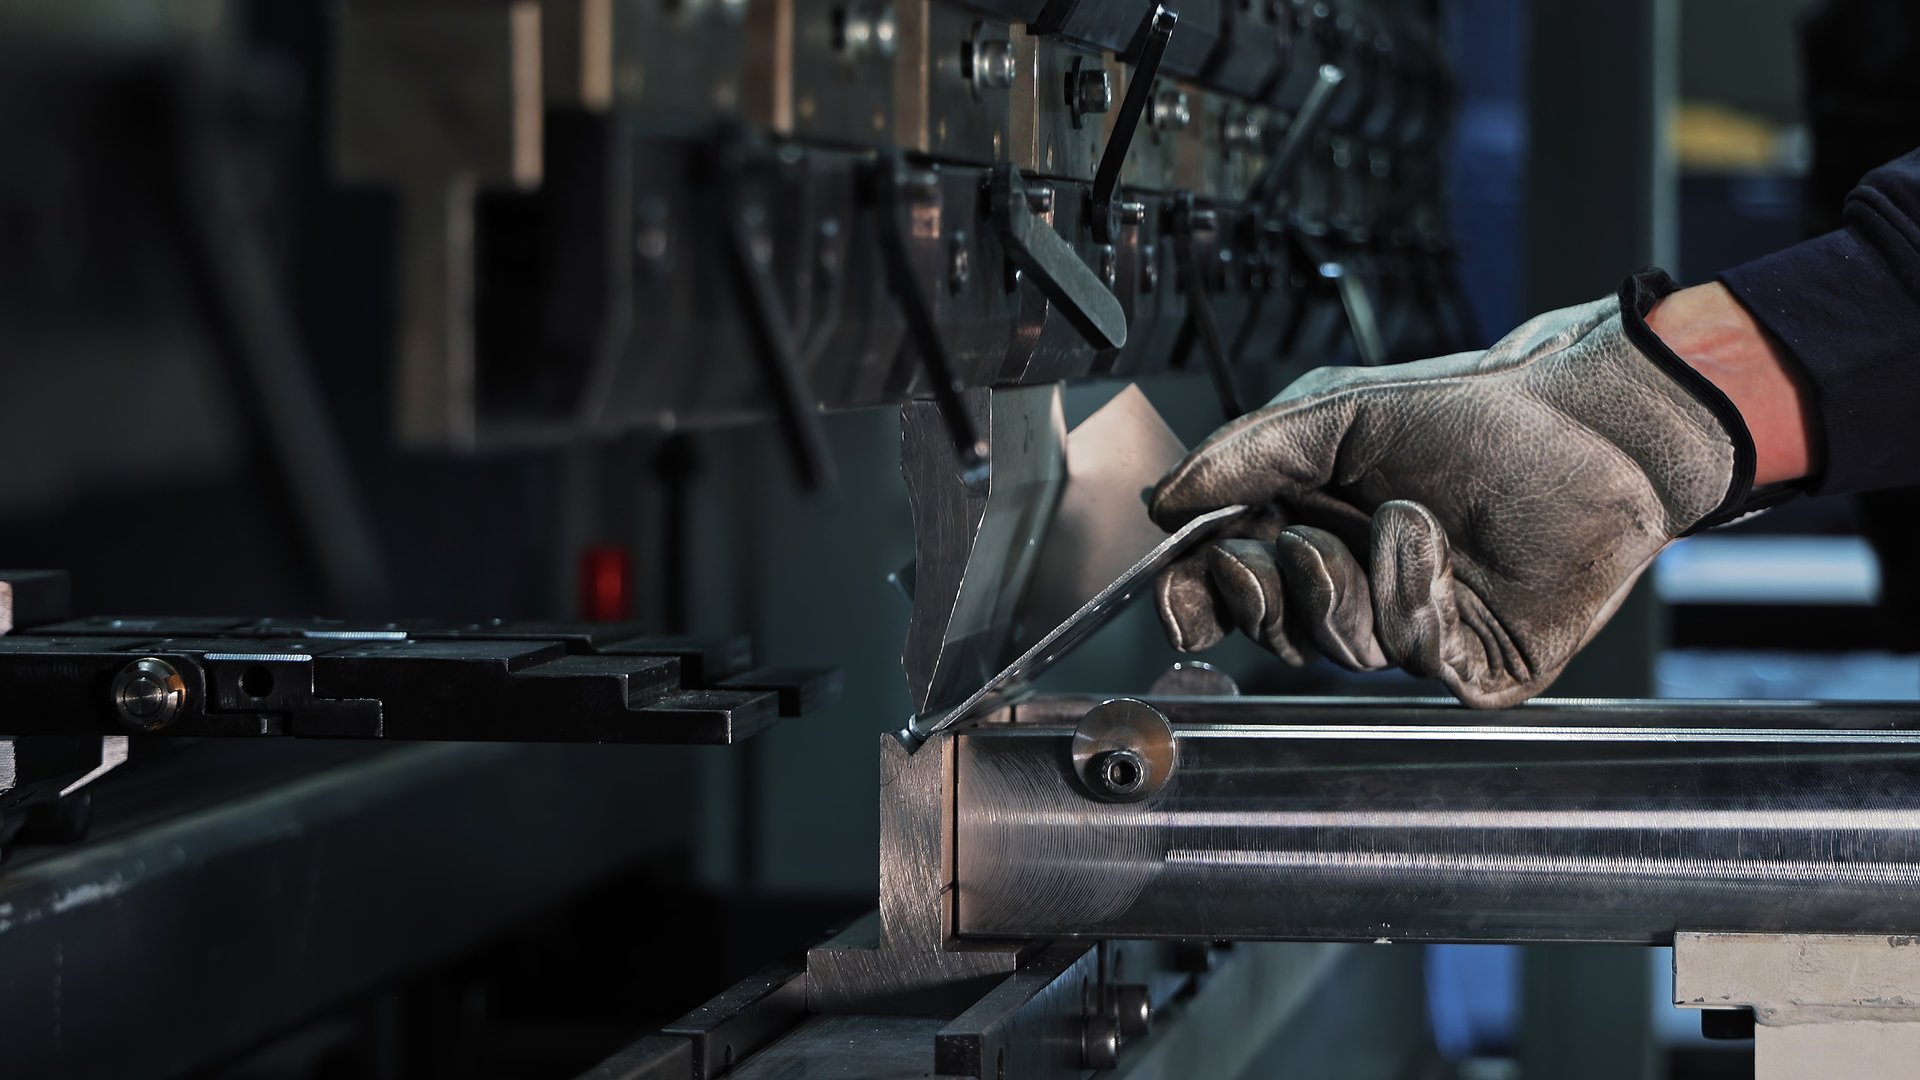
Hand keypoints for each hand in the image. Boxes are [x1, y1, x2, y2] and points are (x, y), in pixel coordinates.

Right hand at [1148, 272, 1791, 706]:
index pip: (1231, 592)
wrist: (1582, 424)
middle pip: (1273, 634)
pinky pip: (1414, 656)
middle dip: (1261, 594)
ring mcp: (1419, 630)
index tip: (1179, 594)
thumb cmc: (1472, 414)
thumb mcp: (1335, 417)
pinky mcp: (1478, 663)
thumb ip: (1245, 455)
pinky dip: (1409, 589)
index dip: (1197, 601)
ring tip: (1394, 514)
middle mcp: (1363, 590)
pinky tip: (1429, 533)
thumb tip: (1167, 499)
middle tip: (1274, 548)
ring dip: (1351, 580)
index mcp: (1315, 533)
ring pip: (1342, 650)